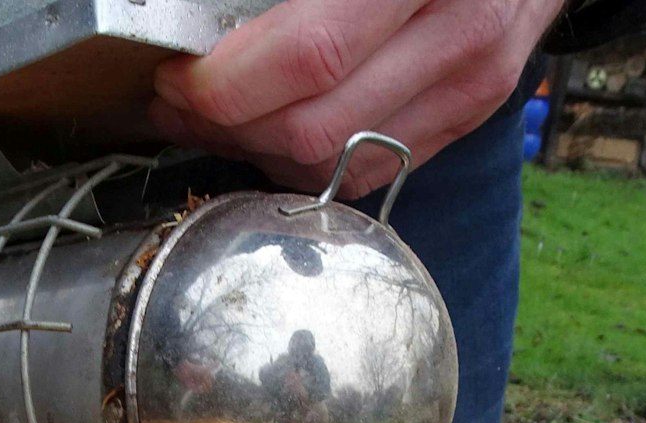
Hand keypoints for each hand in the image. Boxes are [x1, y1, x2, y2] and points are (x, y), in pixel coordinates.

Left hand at [149, 0, 567, 196]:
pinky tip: (267, 130)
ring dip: (257, 152)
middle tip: (178, 103)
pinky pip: (369, 169)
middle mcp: (458, 33)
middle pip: (314, 129)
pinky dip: (305, 162)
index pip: (308, 57)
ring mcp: (471, 85)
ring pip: (335, 164)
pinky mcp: (468, 115)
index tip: (174, 73)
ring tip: (214, 119)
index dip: (224, 83)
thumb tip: (205, 30)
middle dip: (227, 127)